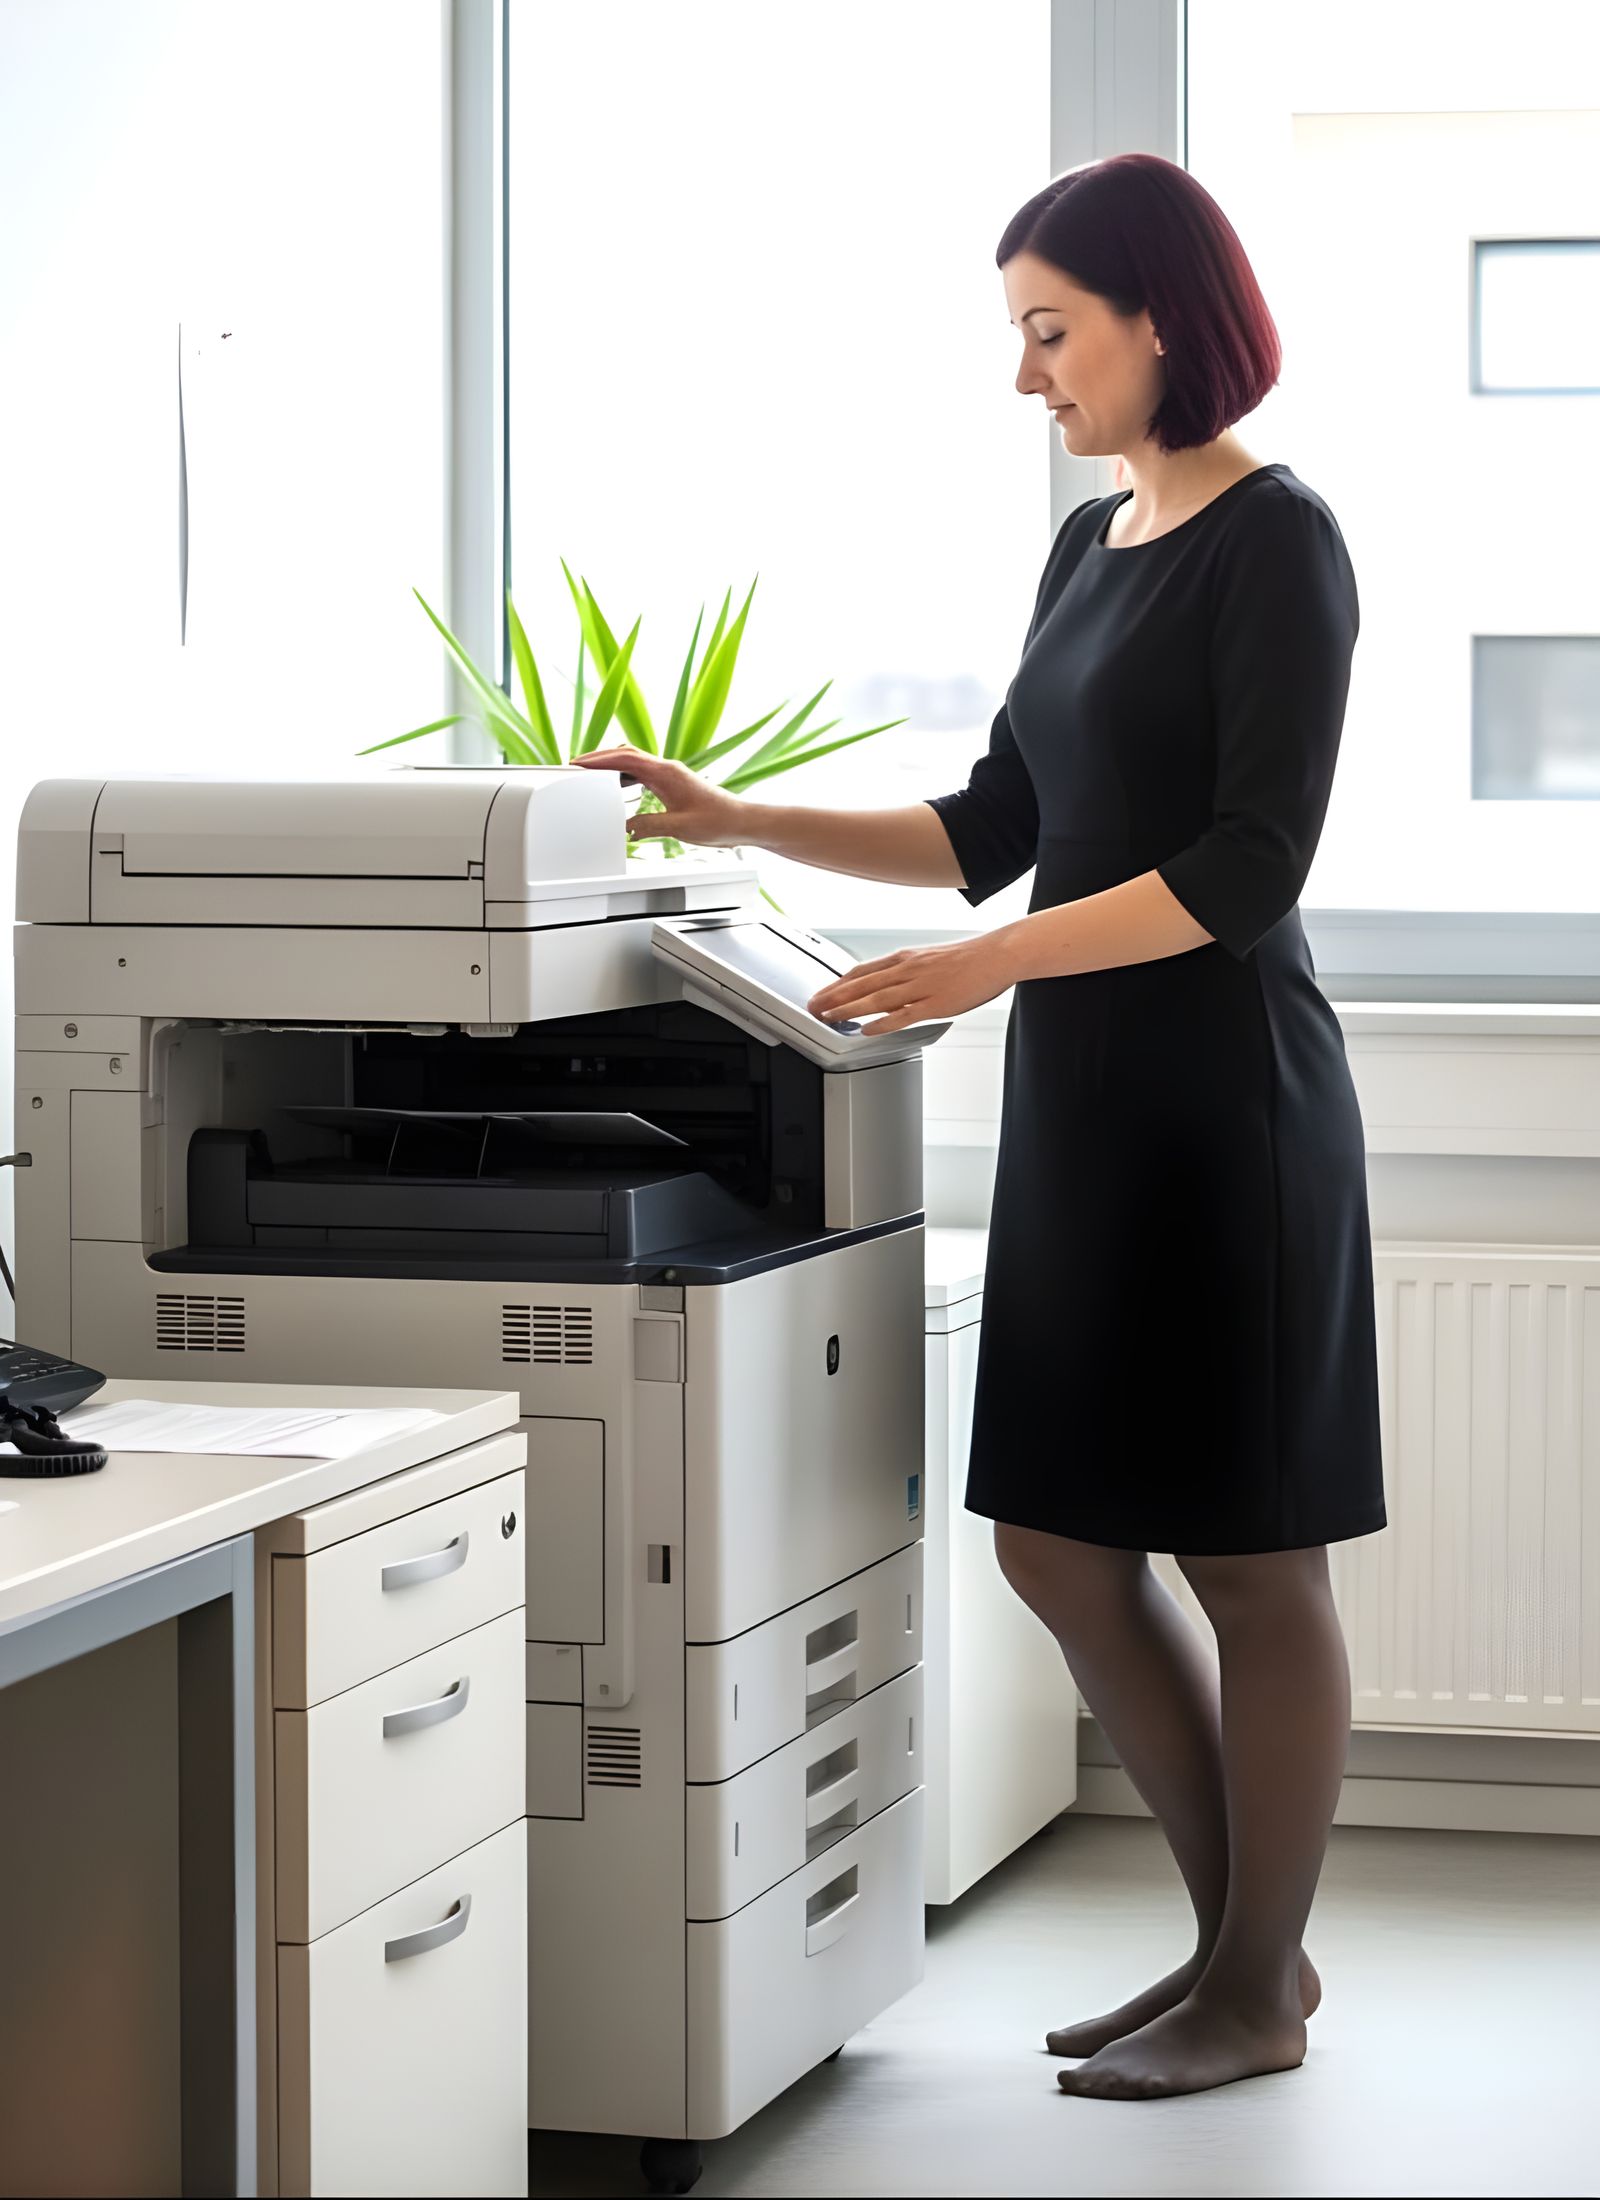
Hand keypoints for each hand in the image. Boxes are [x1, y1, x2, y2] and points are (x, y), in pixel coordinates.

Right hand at [569, 742, 750, 847]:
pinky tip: (618, 786)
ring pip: (634, 761)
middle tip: (577, 766)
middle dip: (599, 758)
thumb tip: (626, 827)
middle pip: (626, 754)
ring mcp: (670, 774)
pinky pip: (643, 773)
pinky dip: (625, 775)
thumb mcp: (679, 828)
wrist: (741, 821)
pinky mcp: (673, 783)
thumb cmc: (718, 821)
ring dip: (612, 765)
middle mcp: (667, 769)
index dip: (599, 760)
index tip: (578, 763)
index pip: (625, 759)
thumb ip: (649, 825)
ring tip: (591, 775)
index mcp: (666, 773)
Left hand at [806, 934, 1018, 1036]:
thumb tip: (889, 983)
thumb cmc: (968, 958)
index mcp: (905, 957)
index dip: (839, 983)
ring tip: (829, 1017)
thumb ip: (908, 971)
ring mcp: (921, 986)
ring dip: (849, 1008)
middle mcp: (908, 969)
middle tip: (813, 1007)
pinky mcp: (936, 1003)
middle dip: (834, 996)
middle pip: (862, 984)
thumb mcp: (929, 958)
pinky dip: (882, 1023)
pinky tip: (867, 1030)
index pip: (863, 970)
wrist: (997, 954)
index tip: (823, 992)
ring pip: (877, 998)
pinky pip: (904, 1015)